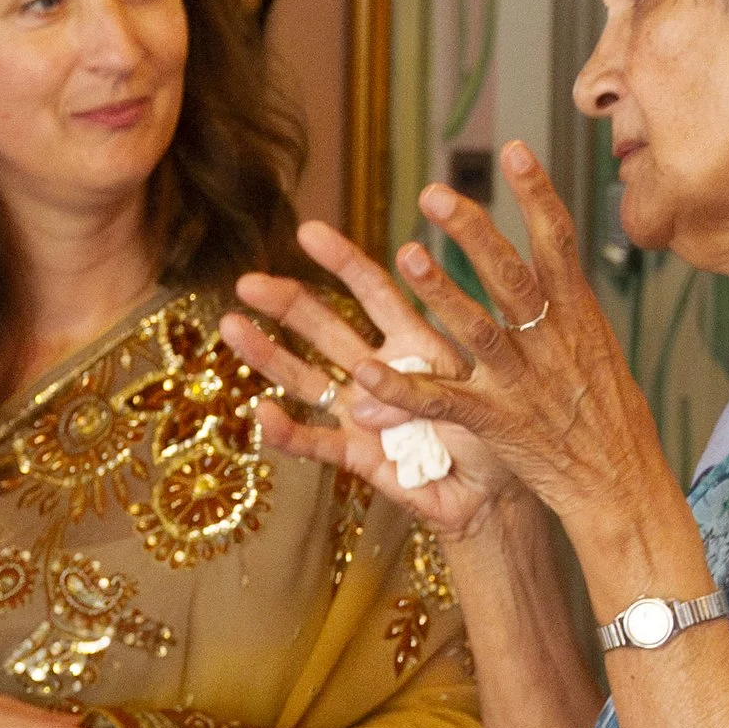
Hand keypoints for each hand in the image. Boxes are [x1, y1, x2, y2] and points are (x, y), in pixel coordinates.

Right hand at [218, 222, 521, 540]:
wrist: (498, 495)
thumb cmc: (498, 432)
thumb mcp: (478, 389)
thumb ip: (427, 381)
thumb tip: (368, 382)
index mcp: (414, 343)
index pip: (374, 292)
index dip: (343, 262)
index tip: (309, 232)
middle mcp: (379, 371)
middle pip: (325, 328)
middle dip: (286, 302)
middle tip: (246, 281)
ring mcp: (363, 414)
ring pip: (308, 378)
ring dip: (269, 354)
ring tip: (230, 327)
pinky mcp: (358, 458)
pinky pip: (318, 444)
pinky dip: (289, 433)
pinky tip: (262, 414)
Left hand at [334, 148, 681, 550]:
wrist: (623, 486)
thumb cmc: (610, 420)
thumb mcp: (598, 352)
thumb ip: (566, 310)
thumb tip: (552, 265)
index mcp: (578, 317)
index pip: (559, 243)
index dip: (536, 196)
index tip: (514, 150)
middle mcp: (552, 342)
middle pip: (513, 276)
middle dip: (476, 232)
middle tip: (435, 193)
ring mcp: (524, 383)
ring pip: (479, 330)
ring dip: (442, 292)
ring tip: (407, 255)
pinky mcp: (498, 424)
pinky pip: (443, 404)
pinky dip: (403, 390)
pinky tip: (364, 376)